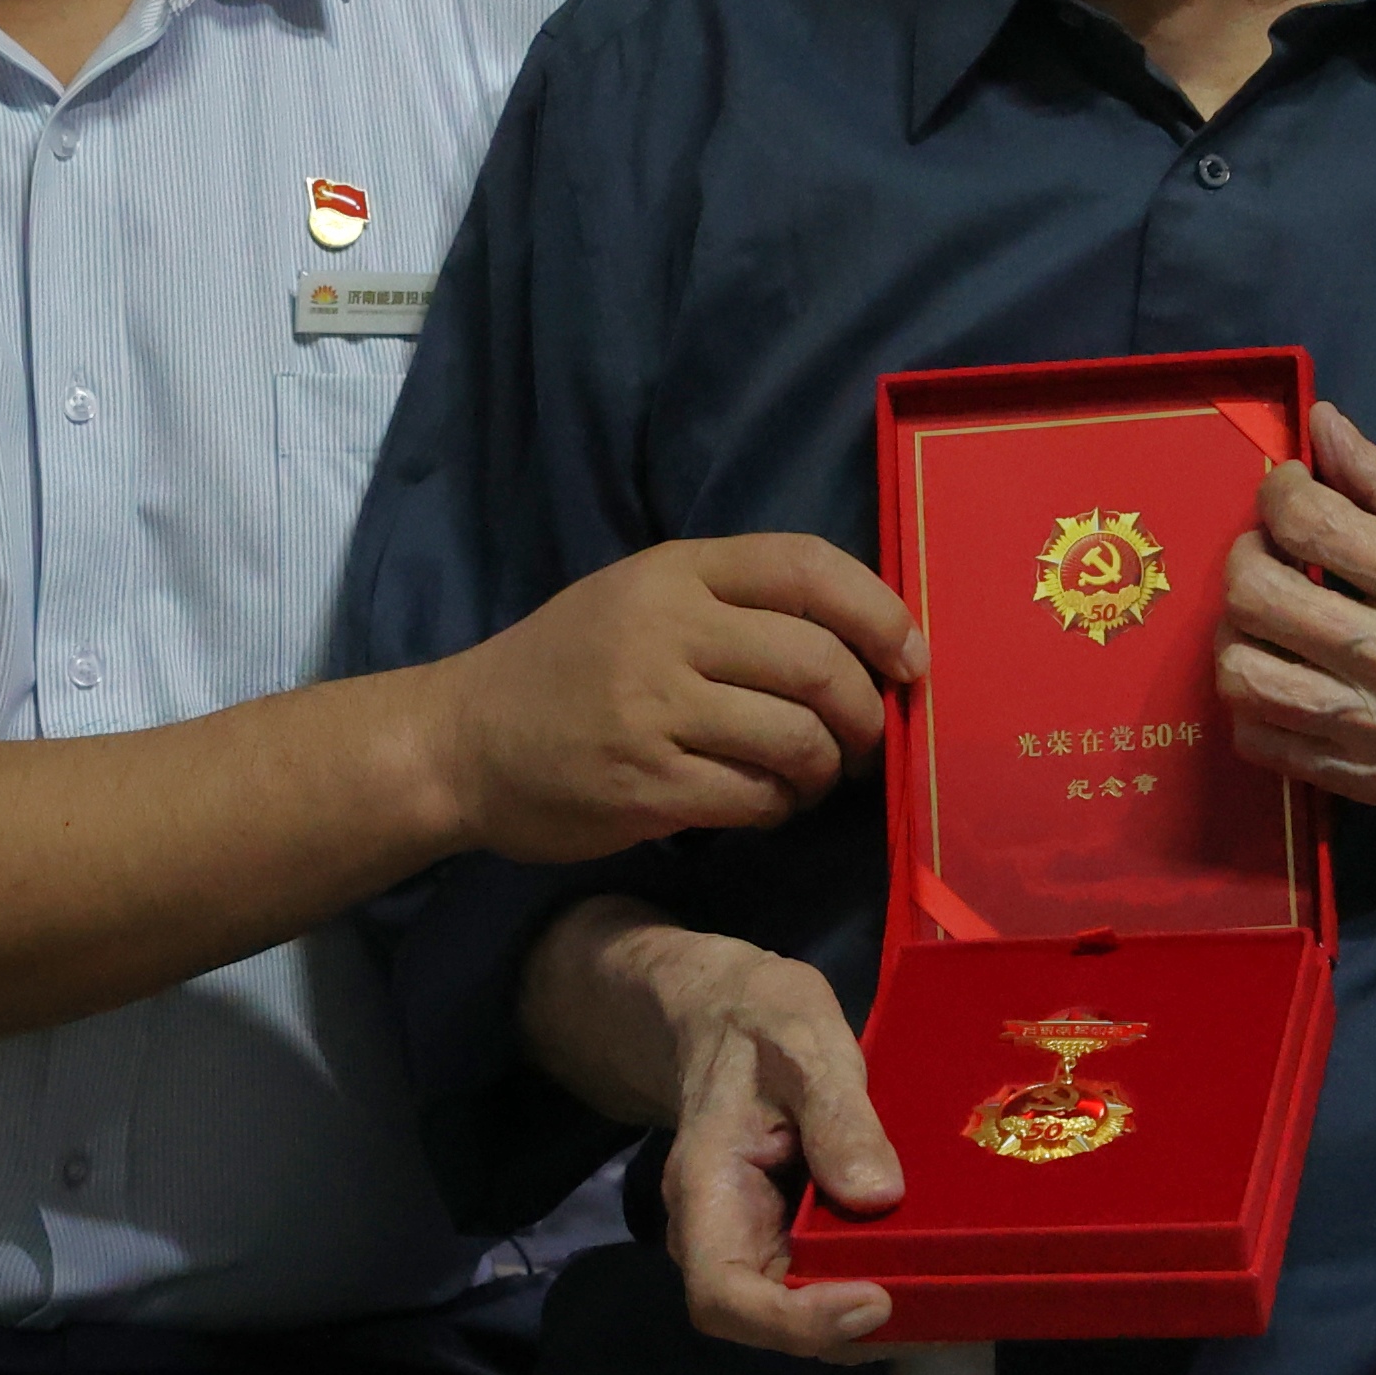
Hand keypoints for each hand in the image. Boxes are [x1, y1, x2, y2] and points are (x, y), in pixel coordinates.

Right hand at [440, 536, 924, 864]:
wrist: (463, 742)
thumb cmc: (567, 667)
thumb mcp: (640, 599)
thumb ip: (735, 606)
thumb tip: (864, 643)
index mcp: (674, 570)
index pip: (805, 567)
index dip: (879, 611)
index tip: (912, 656)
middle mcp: (666, 629)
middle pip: (816, 663)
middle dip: (864, 710)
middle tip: (867, 738)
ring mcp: (653, 710)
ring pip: (796, 739)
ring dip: (825, 768)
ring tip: (810, 776)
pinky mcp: (645, 787)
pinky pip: (755, 799)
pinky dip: (778, 807)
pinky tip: (762, 803)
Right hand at [634, 926, 907, 1357]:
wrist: (729, 1013)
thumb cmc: (761, 1021)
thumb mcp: (802, 1042)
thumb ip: (836, 1116)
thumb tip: (879, 1198)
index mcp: (706, 1188)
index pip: (724, 1293)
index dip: (795, 1320)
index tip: (873, 1301)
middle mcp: (722, 1233)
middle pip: (770, 1321)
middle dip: (854, 1330)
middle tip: (944, 1309)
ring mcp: (755, 1241)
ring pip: (804, 1312)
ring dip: (876, 1320)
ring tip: (957, 1302)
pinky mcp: (789, 1238)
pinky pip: (826, 1281)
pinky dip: (880, 1287)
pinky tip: (940, 1275)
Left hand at [1215, 400, 1375, 853]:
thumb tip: (1326, 428)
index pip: (1305, 522)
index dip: (1281, 490)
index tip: (1296, 489)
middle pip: (1254, 596)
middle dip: (1248, 553)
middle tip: (1279, 548)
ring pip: (1243, 677)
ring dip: (1239, 632)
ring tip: (1275, 615)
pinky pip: (1266, 746)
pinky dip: (1256, 706)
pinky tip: (1291, 676)